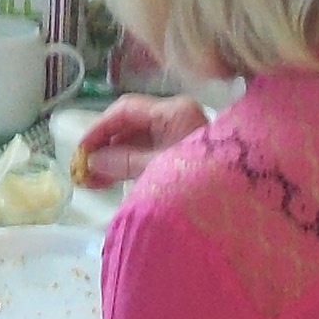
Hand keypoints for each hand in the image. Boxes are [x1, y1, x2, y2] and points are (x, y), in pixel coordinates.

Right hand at [74, 95, 208, 186]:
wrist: (237, 209)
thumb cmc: (196, 182)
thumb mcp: (154, 170)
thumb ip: (121, 162)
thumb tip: (93, 160)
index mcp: (175, 111)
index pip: (126, 109)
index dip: (99, 128)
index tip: (81, 150)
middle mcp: (180, 117)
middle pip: (133, 124)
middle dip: (106, 146)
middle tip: (83, 169)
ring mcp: (183, 135)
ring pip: (140, 141)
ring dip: (115, 158)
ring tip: (93, 181)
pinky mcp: (185, 154)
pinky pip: (150, 153)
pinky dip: (131, 165)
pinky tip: (114, 181)